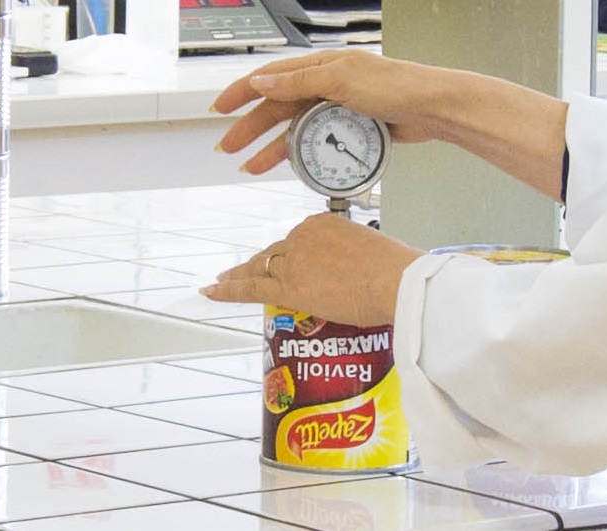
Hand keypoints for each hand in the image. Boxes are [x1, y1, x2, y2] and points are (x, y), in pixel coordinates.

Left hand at [200, 213, 423, 327]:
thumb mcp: (374, 251)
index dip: (291, 255)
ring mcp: (292, 261)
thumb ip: (356, 257)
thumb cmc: (394, 270)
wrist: (395, 281)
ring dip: (240, 275)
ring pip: (259, 268)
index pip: (298, 240)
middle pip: (275, 253)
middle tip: (247, 269)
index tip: (291, 262)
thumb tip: (358, 272)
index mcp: (323, 223)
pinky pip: (249, 288)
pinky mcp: (287, 287)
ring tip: (223, 280)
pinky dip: (227, 290)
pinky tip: (211, 291)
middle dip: (263, 263)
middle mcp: (302, 236)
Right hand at [211, 49, 441, 174]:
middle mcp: (324, 85)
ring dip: (270, 148)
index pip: (269, 78)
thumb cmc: (397, 85)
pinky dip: (298, 155)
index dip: (241, 93)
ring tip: (251, 166)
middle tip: (230, 147)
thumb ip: (298, 83)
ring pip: (292, 130)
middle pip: (276, 108)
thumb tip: (262, 82)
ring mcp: (335, 108)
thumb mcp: (340, 80)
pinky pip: (314, 142)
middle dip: (250, 129)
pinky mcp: (347, 128)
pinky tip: (287, 165)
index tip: (220, 108)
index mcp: (319, 67)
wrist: (432, 108)